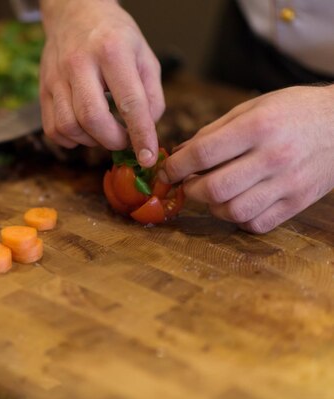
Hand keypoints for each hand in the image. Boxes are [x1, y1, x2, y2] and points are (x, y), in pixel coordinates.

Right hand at [39, 0, 163, 166]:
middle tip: (124, 140)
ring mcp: (56, 77)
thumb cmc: (114, 36)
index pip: (129, 102)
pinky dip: (69, 140)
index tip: (148, 156)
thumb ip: (151, 94)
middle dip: (113, 140)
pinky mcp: (43, 89)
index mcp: (112, 51)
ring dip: (91, 141)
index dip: (140, 134)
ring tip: (103, 133)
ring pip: (69, 126)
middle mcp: (80, 63)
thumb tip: (146, 129)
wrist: (75, 12)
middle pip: (92, 118)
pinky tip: (83, 131)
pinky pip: (52, 128)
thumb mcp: (144, 55)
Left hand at [158, 85, 333, 232]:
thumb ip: (213, 132)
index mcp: (258, 127)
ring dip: (213, 206)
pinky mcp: (298, 202)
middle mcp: (273, 157)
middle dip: (190, 190)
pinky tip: (238, 202)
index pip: (202, 154)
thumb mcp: (252, 108)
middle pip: (214, 188)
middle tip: (187, 184)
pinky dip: (239, 218)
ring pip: (233, 211)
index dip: (175, 167)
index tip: (166, 171)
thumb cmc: (293, 111)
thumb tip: (179, 153)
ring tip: (213, 193)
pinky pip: (256, 223)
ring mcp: (288, 183)